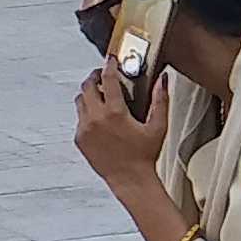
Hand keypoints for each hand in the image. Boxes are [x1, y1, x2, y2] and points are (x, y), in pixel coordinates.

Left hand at [72, 60, 164, 181]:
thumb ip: (160, 99)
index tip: (111, 60)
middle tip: (102, 75)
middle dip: (95, 77)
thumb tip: (162, 80)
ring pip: (80, 100)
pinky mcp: (79, 139)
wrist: (129, 179)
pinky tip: (100, 119)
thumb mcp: (158, 126)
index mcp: (115, 113)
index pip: (108, 78)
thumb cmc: (144, 155)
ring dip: (89, 94)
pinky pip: (79, 118)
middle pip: (87, 86)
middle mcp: (96, 118)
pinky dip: (87, 113)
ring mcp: (85, 129)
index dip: (109, 65)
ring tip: (101, 96)